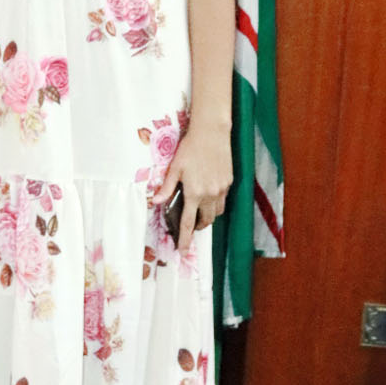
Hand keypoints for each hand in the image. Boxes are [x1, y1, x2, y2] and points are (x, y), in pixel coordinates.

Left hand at [151, 124, 231, 252]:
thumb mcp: (174, 168)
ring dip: (207, 215)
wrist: (212, 133)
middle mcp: (210, 194)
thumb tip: (156, 202)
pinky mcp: (229, 181)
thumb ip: (167, 188)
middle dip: (197, 227)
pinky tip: (208, 193)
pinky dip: (215, 202)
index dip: (185, 239)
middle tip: (190, 225)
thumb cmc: (190, 148)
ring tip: (198, 209)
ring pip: (216, 212)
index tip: (183, 251)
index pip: (188, 223)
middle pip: (205, 221)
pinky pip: (222, 199)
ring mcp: (222, 189)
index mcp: (194, 193)